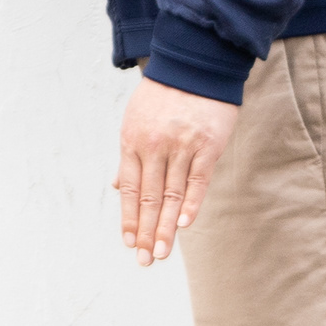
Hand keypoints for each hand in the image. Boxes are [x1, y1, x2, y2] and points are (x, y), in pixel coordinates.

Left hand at [112, 77, 237, 266]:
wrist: (193, 65)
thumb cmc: (162, 97)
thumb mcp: (135, 121)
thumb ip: (130, 157)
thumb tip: (118, 187)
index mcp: (132, 142)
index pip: (131, 190)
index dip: (130, 218)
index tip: (131, 243)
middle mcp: (154, 147)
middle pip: (150, 198)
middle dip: (147, 232)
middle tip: (146, 260)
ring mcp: (181, 146)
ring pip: (172, 194)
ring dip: (167, 227)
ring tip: (162, 252)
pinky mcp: (207, 144)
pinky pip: (198, 179)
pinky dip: (191, 203)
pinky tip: (185, 224)